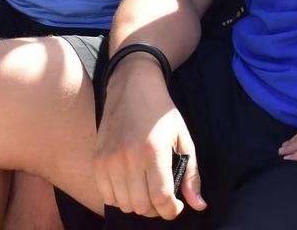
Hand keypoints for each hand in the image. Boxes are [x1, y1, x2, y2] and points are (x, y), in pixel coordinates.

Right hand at [94, 56, 204, 219]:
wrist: (132, 86)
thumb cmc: (161, 113)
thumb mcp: (183, 139)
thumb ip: (191, 174)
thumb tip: (199, 206)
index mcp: (154, 151)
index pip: (161, 198)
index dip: (171, 210)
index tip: (176, 206)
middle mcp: (129, 157)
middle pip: (142, 206)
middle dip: (156, 209)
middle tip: (162, 197)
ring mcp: (109, 159)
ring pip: (124, 204)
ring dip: (138, 204)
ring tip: (147, 191)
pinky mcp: (97, 159)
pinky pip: (106, 195)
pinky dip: (119, 198)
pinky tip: (130, 186)